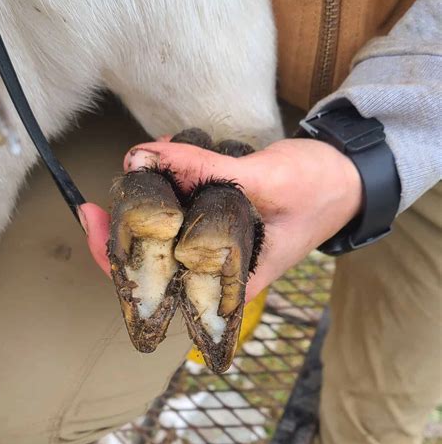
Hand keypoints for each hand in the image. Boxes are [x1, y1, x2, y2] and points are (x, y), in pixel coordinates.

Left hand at [123, 138, 362, 300]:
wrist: (349, 174)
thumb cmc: (321, 190)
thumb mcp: (266, 180)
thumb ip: (208, 172)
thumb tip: (145, 156)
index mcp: (229, 283)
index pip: (159, 288)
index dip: (116, 261)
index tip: (94, 220)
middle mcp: (216, 270)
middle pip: (152, 256)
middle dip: (128, 215)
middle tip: (123, 172)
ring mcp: (215, 244)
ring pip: (162, 228)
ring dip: (149, 192)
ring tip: (150, 158)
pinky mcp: (216, 218)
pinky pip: (180, 205)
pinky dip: (169, 180)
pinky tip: (166, 155)